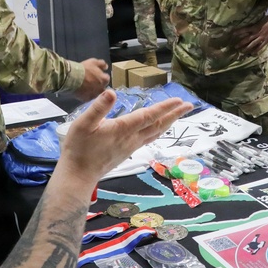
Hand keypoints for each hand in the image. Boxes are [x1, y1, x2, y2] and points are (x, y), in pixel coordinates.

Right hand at [58, 90, 192, 185]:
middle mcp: (131, 138)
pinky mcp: (127, 151)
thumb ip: (98, 108)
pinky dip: (158, 130)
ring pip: (155, 132)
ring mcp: (131, 146)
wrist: (78, 175)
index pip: (148, 115)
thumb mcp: (83, 124)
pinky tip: (159, 128)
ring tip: (178, 114)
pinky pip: (149, 138)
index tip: (179, 100)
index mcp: (123, 129)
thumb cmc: (78, 148)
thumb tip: (112, 92)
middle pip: (158, 124)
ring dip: (169, 122)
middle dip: (174, 114)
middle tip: (189, 105)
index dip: (164, 107)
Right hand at [75, 58, 109, 100]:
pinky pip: (88, 96)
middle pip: (102, 87)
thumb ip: (102, 64)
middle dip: (98, 84)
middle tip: (90, 80)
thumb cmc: (84, 69)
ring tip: (85, 85)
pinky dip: (86, 94)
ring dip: (92, 89)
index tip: (95, 74)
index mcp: (104, 79)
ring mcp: (94, 95)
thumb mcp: (94, 62)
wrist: (72, 77)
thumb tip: (106, 67)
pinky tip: (81, 90)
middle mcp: (101, 89)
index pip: (106, 78)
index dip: (101, 76)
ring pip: (95, 93)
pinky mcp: (86, 99)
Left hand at [235, 16, 267, 52]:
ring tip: (242, 51)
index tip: (232, 34)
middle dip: (241, 43)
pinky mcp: (266, 41)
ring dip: (246, 48)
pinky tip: (252, 53)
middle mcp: (256, 33)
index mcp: (255, 27)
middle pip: (247, 39)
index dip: (238, 32)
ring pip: (252, 44)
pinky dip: (256, 50)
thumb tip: (251, 25)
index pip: (244, 30)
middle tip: (235, 47)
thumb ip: (256, 24)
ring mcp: (261, 38)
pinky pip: (260, 47)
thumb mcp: (261, 20)